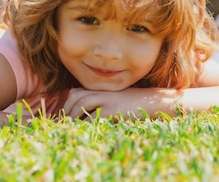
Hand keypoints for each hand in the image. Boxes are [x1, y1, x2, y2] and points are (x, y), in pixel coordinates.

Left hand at [62, 87, 177, 120]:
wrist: (153, 101)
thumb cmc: (134, 103)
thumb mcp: (115, 99)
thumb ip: (101, 102)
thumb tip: (84, 116)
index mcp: (101, 88)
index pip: (76, 92)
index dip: (68, 103)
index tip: (65, 115)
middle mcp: (102, 91)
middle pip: (76, 95)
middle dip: (67, 110)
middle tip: (65, 123)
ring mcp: (107, 99)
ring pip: (81, 103)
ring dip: (73, 116)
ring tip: (71, 126)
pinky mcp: (113, 110)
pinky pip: (93, 117)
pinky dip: (86, 124)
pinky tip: (84, 130)